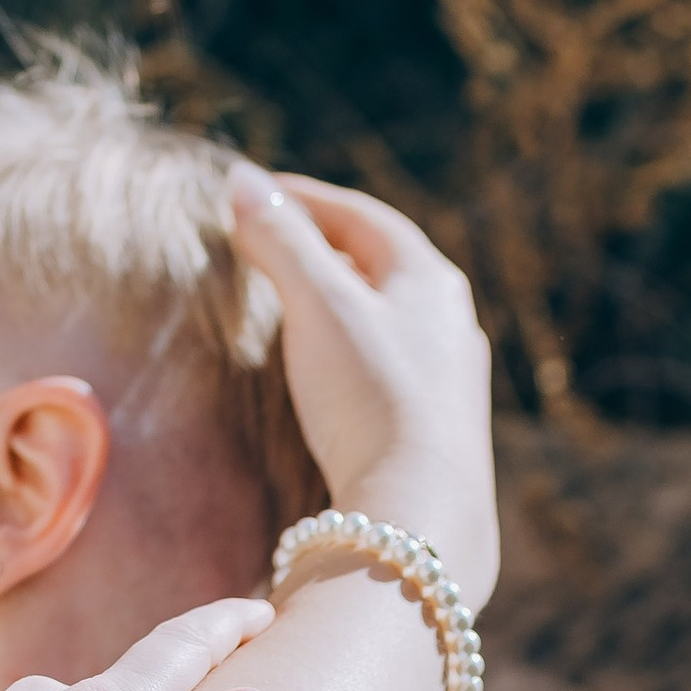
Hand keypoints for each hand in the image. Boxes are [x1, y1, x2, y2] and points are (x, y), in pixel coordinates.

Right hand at [227, 169, 498, 605]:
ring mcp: (449, 374)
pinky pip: (387, 358)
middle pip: (378, 260)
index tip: (254, 193)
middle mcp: (450, 319)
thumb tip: (240, 178)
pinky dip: (348, 340)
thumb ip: (279, 238)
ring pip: (386, 313)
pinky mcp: (437, 423)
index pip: (361, 215)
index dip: (304, 198)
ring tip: (290, 294)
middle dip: (322, 241)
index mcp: (429, 277)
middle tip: (267, 236)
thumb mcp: (317, 303)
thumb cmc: (369, 396)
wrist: (421, 513)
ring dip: (337, 293)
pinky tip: (326, 364)